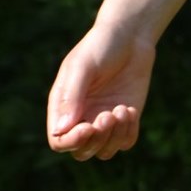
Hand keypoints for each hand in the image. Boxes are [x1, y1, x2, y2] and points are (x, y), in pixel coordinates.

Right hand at [46, 24, 156, 160]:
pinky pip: (125, 142)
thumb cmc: (100, 47)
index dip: (72, 141)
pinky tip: (130, 109)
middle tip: (109, 115)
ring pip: (104, 152)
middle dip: (97, 140)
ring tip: (122, 110)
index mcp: (63, 106)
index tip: (88, 126)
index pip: (59, 141)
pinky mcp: (125, 121)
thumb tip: (61, 130)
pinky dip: (129, 132)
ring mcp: (103, 121)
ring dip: (114, 137)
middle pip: (82, 152)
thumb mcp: (83, 67)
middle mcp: (81, 117)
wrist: (130, 39)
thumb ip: (71, 97)